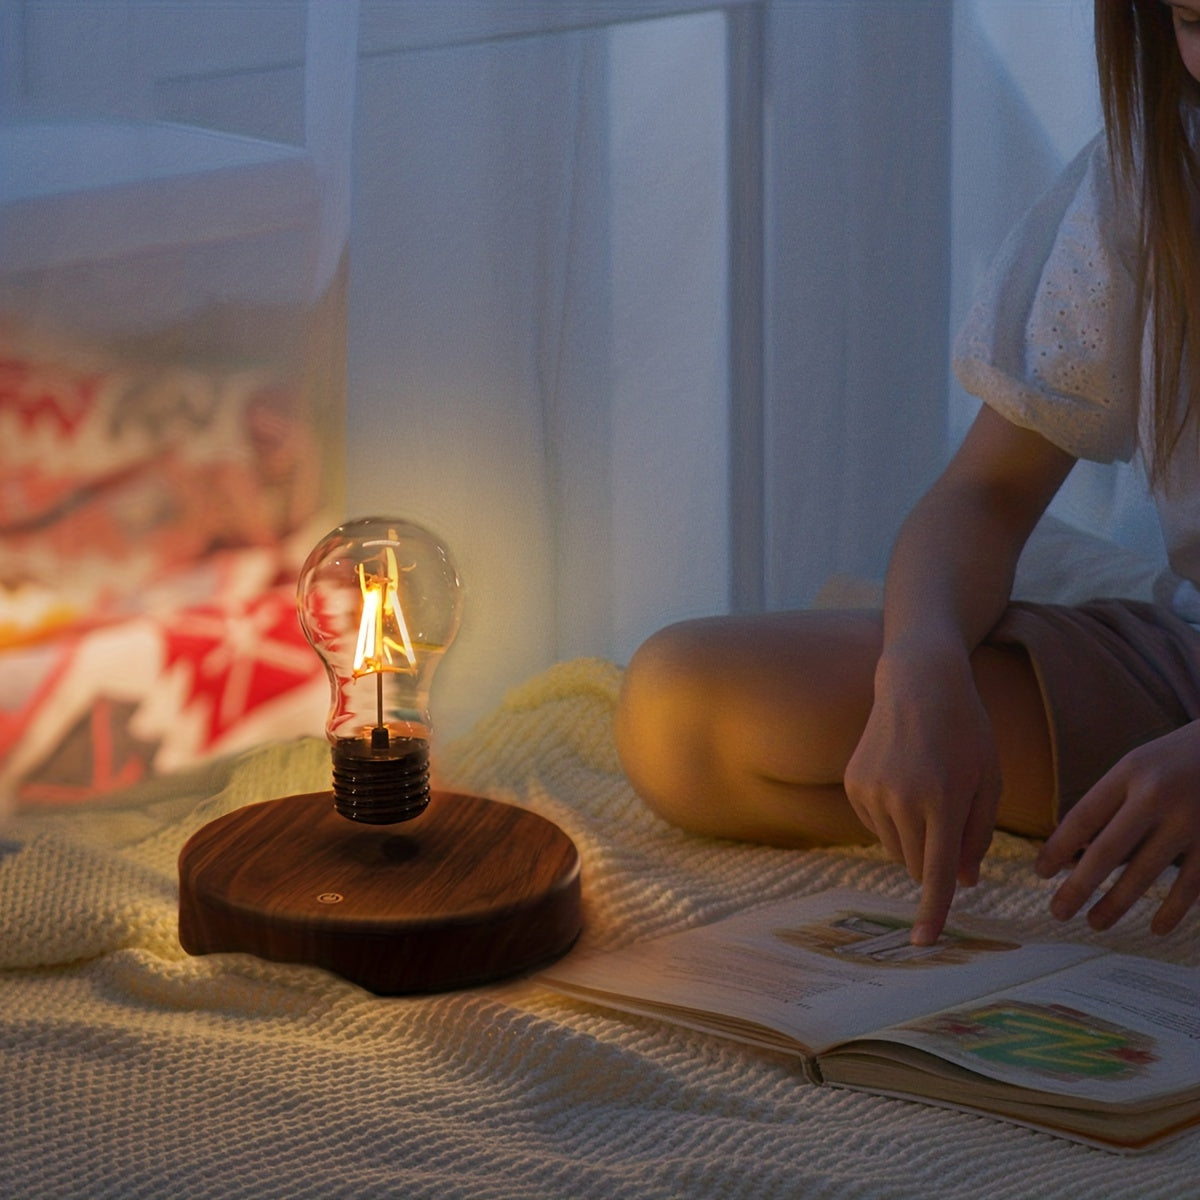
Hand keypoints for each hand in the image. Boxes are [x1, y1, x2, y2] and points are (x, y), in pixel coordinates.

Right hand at [844, 647, 1001, 945]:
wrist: (919, 682)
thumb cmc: (966, 731)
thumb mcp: (988, 780)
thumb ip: (978, 836)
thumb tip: (962, 882)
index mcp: (941, 800)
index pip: (935, 872)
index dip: (933, 912)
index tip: (924, 944)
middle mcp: (899, 799)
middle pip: (915, 864)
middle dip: (934, 861)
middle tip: (951, 820)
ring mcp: (870, 792)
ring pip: (895, 848)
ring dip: (914, 839)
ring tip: (927, 790)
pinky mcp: (853, 784)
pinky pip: (876, 826)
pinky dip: (893, 820)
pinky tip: (904, 780)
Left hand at [1035, 722, 1199, 934]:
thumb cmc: (1173, 762)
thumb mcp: (1136, 767)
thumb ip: (1110, 805)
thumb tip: (1073, 855)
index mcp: (1129, 772)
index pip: (1083, 817)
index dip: (1057, 848)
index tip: (1040, 873)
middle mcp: (1157, 797)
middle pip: (1108, 851)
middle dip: (1078, 886)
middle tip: (1058, 912)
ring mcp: (1190, 821)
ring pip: (1146, 873)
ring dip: (1117, 904)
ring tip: (1095, 923)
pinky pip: (1191, 883)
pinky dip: (1173, 909)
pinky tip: (1156, 928)